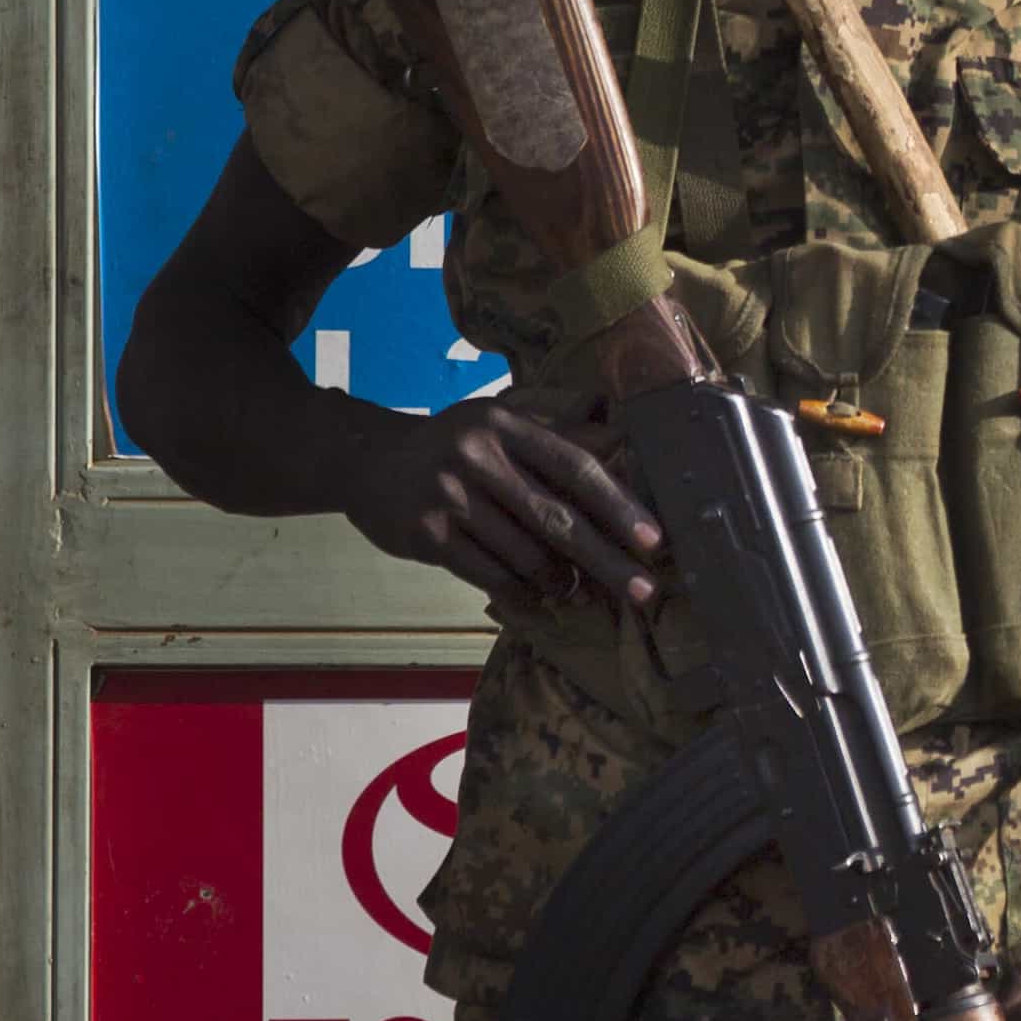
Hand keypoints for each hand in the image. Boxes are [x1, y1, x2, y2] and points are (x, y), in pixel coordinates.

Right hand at [333, 398, 660, 611]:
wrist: (368, 461)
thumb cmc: (454, 445)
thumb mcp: (499, 421)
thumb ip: (555, 427)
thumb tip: (618, 430)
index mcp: (505, 425)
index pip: (575, 467)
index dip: (619, 506)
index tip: (652, 541)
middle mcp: (477, 456)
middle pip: (557, 519)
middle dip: (606, 560)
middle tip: (642, 592)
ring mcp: (448, 496)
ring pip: (525, 555)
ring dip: (560, 580)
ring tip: (577, 589)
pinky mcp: (425, 534)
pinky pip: (489, 575)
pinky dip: (521, 592)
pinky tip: (538, 599)